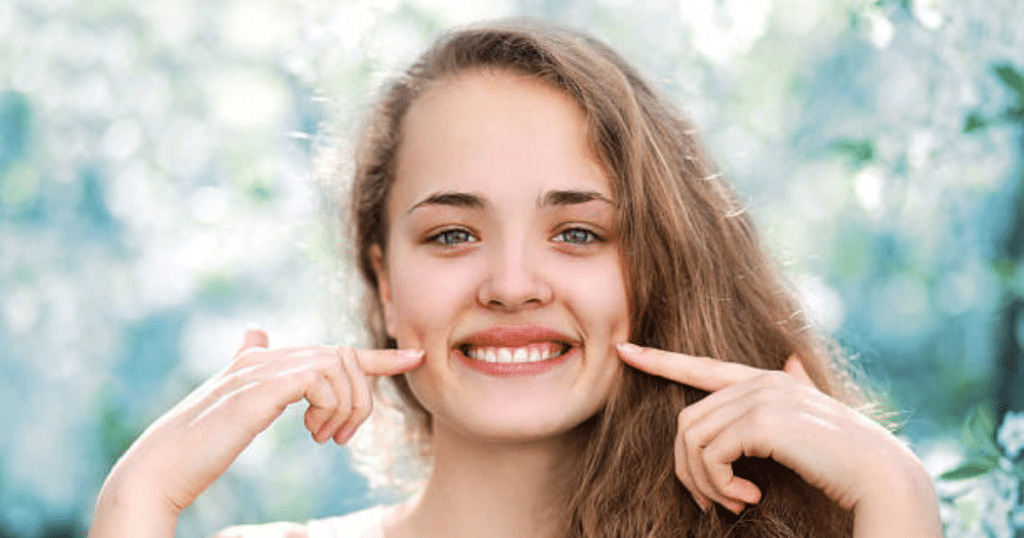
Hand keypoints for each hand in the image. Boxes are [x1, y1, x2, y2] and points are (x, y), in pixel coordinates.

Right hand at [89, 328, 422, 537]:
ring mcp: (261, 369)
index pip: (331, 352)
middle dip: (360, 395)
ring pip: (339, 365)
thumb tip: (255, 331)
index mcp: (262, 364)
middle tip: (341, 437)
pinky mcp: (261, 387)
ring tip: (324, 437)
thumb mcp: (235, 410)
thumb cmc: (195, 452)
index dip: (377, 357)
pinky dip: (330, 407)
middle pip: (344, 356)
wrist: (158, 471)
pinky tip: (313, 433)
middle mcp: (263, 359)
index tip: (415, 358)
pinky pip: (322, 379)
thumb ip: (253, 374)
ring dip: (345, 406)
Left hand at [616, 343, 940, 535]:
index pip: (701, 367)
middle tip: (713, 503)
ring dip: (704, 484)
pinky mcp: (761, 421)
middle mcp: (761, 382)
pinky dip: (718, 485)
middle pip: (687, 422)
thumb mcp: (815, 418)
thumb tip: (789, 358)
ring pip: (692, 440)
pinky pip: (709, 455)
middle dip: (689, 470)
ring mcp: (761, 398)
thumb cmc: (846, 459)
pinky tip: (749, 499)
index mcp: (767, 381)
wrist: (882, 478)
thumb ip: (798, 386)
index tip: (624, 351)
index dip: (660, 360)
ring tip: (732, 505)